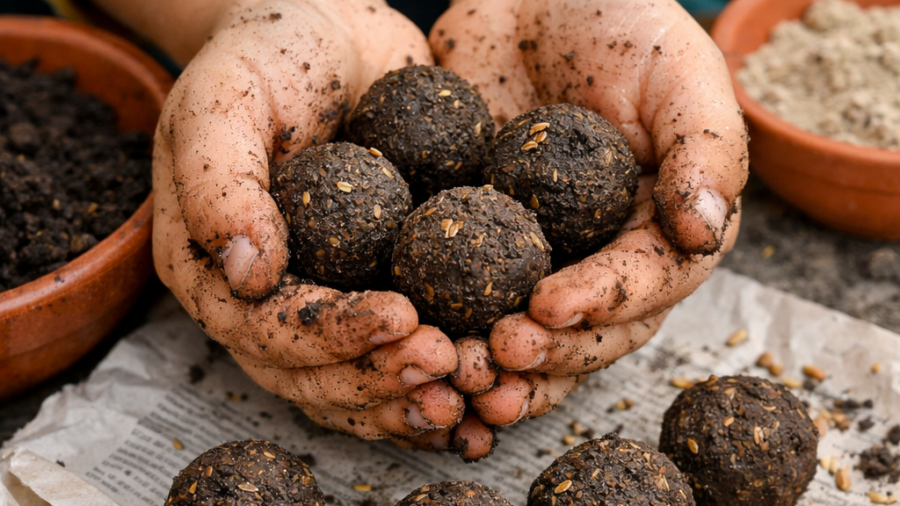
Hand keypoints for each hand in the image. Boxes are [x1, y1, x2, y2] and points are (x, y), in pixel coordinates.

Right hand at [151, 0, 463, 443]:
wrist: (328, 30)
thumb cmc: (265, 54)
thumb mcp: (224, 100)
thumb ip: (220, 183)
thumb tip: (248, 274)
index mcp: (214, 269)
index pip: (266, 328)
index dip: (330, 337)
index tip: (400, 317)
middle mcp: (266, 301)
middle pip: (313, 375)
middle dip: (381, 378)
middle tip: (449, 363)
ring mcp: (324, 298)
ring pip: (358, 379)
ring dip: (412, 394)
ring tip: (473, 385)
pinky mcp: (377, 285)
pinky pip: (400, 348)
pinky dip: (440, 370)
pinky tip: (488, 374)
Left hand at [432, 0, 747, 458]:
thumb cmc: (618, 22)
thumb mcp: (678, 71)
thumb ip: (704, 150)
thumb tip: (706, 233)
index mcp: (662, 230)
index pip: (646, 285)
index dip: (602, 304)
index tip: (548, 306)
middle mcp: (603, 259)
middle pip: (586, 332)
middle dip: (545, 354)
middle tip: (495, 354)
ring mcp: (538, 258)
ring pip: (524, 335)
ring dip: (492, 367)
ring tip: (453, 373)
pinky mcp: (477, 247)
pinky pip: (461, 299)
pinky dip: (442, 330)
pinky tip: (412, 345)